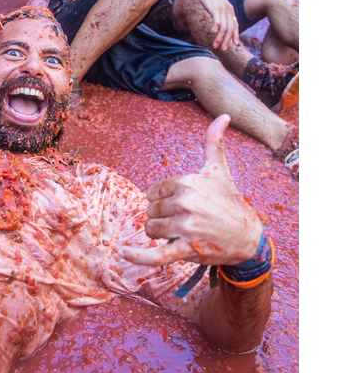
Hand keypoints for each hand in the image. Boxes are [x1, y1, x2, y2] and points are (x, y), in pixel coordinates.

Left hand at [118, 115, 260, 266]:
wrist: (249, 237)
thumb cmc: (230, 201)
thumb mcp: (219, 170)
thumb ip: (215, 143)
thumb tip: (223, 116)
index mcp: (187, 183)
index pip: (152, 192)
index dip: (161, 200)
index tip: (180, 203)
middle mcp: (185, 203)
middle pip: (150, 211)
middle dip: (161, 217)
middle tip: (184, 220)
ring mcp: (186, 227)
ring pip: (150, 229)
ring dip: (160, 234)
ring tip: (182, 233)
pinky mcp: (187, 249)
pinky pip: (156, 255)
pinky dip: (138, 257)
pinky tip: (124, 253)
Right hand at [193, 0, 238, 50]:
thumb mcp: (217, 6)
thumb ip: (219, 14)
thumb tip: (219, 23)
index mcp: (230, 10)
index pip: (235, 25)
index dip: (236, 35)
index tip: (235, 44)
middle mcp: (228, 10)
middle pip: (230, 28)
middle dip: (227, 40)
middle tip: (223, 49)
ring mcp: (222, 9)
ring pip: (224, 27)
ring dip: (219, 38)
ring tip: (215, 45)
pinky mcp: (214, 8)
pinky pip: (217, 20)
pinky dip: (215, 28)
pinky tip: (211, 33)